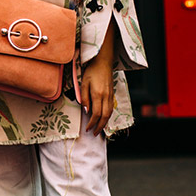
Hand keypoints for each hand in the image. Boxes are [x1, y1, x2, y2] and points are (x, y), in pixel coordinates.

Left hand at [81, 20, 114, 136]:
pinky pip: (111, 108)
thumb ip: (84, 98)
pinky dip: (108, 116)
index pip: (96, 114)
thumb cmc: (91, 71)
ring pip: (109, 113)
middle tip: (94, 134)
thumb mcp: (84, 84)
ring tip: (99, 129)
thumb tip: (86, 111)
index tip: (88, 129)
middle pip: (105, 116)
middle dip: (100, 127)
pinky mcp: (112, 93)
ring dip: (105, 123)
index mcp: (98, 94)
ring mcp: (110, 95)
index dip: (92, 123)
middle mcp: (106, 96)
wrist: (103, 61)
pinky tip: (104, 118)